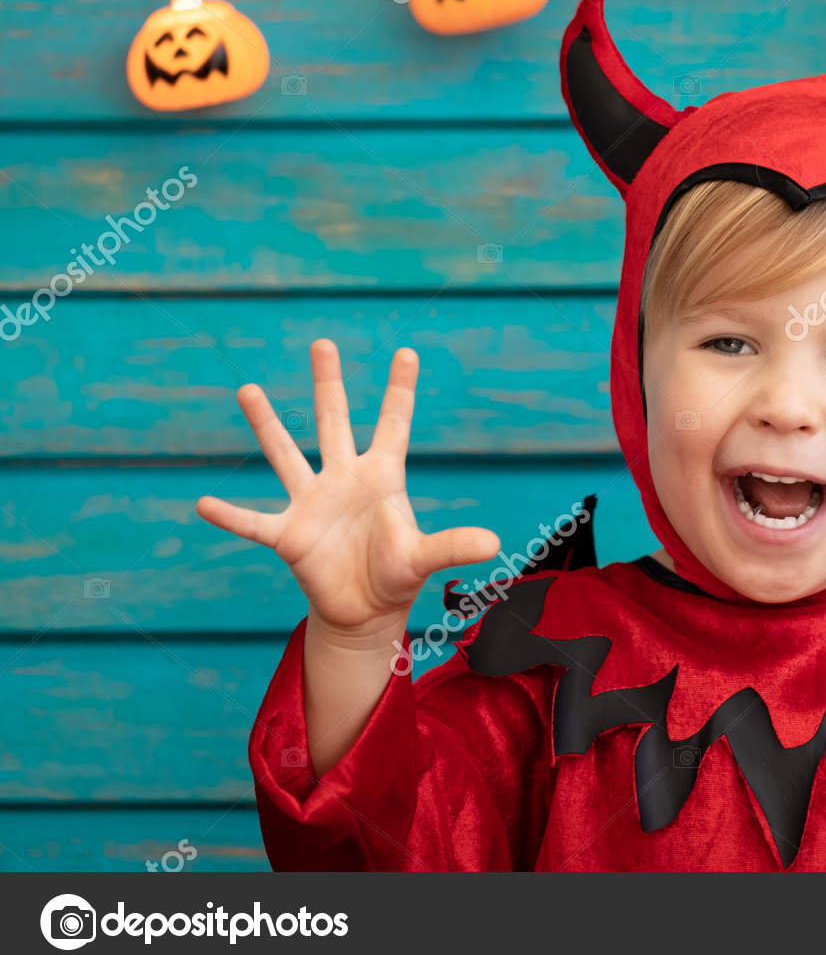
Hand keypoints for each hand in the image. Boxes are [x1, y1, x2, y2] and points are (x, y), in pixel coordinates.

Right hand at [196, 339, 499, 640]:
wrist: (364, 613)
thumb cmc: (395, 577)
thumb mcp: (425, 558)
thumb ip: (453, 545)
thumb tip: (495, 542)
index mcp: (382, 478)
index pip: (393, 424)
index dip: (400, 390)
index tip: (406, 351)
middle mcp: (344, 480)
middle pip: (333, 421)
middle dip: (328, 383)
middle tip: (322, 341)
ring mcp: (313, 504)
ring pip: (286, 455)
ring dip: (267, 425)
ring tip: (248, 389)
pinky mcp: (289, 536)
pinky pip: (254, 523)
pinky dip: (230, 517)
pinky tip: (202, 504)